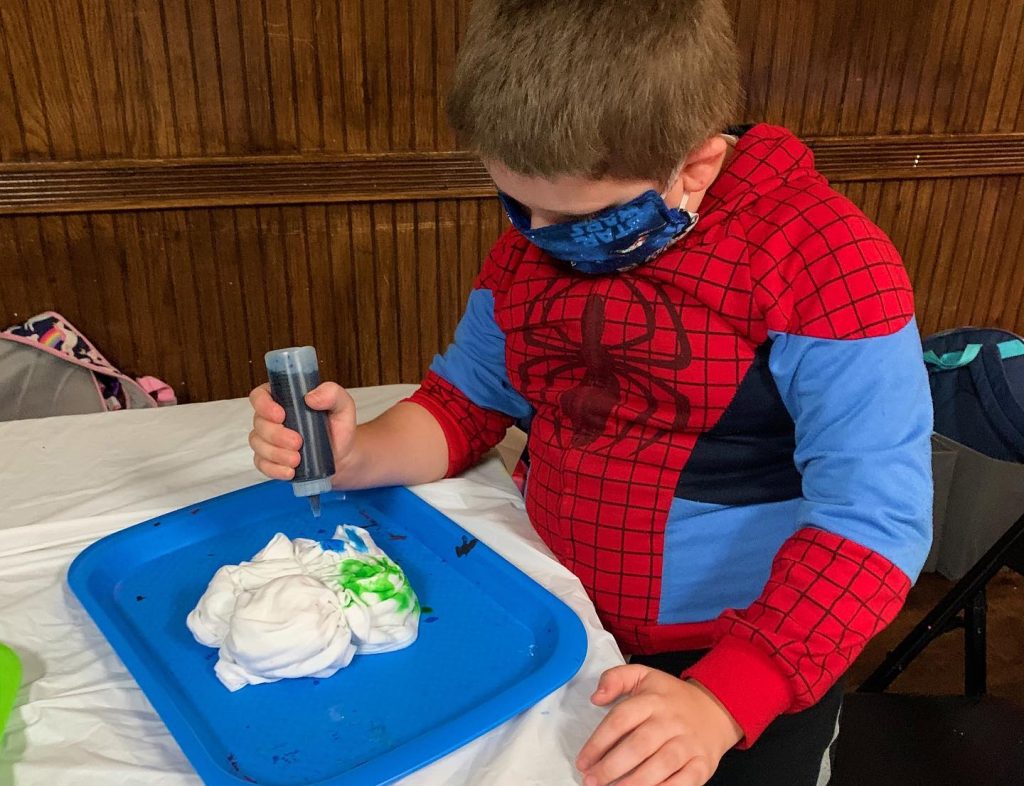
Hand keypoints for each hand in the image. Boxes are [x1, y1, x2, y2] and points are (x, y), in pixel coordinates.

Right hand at [248, 382, 356, 481]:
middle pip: (259, 423)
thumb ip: (332, 393)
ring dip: (276, 453)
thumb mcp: (343, 405)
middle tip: (298, 442)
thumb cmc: (338, 427)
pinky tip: (290, 471)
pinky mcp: (269, 459)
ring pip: (258, 444)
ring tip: (297, 459)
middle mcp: (271, 418)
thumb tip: (311, 397)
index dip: (264, 405)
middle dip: (276, 435)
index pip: (260, 395)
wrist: (342, 455)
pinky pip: (262, 464)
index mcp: (284, 399)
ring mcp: (267, 440)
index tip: (280, 416)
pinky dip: (274, 469)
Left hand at [576, 665, 742, 785]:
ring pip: (660, 765)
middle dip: (611, 767)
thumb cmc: (670, 697)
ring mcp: (688, 744)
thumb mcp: (643, 676)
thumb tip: (596, 697)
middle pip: (638, 746)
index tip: (583, 761)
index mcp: (653, 700)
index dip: (598, 743)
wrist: (715, 709)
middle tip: (591, 780)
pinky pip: (684, 782)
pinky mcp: (703, 764)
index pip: (620, 720)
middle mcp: (671, 721)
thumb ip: (615, 678)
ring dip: (634, 782)